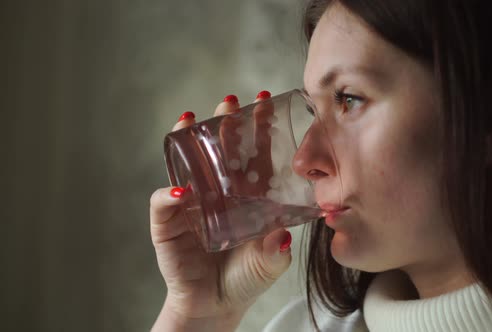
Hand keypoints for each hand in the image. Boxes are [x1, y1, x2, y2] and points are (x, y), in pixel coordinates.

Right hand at [150, 92, 291, 329]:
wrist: (215, 306)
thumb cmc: (245, 278)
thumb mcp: (269, 264)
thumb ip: (277, 251)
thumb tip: (283, 236)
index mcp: (248, 196)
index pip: (254, 155)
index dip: (260, 130)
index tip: (267, 103)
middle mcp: (220, 192)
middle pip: (222, 151)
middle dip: (225, 124)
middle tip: (231, 102)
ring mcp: (193, 204)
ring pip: (189, 164)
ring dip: (189, 140)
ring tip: (191, 118)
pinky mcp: (169, 223)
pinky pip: (165, 203)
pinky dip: (169, 194)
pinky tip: (181, 190)